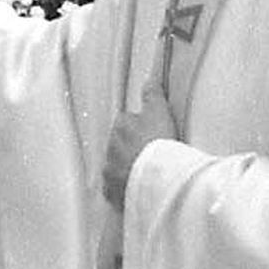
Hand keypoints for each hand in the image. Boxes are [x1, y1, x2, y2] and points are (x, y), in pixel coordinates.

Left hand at [102, 70, 177, 210]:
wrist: (157, 177)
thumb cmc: (159, 142)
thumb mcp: (159, 112)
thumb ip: (152, 94)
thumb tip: (149, 78)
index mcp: (120, 125)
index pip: (127, 123)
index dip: (140, 130)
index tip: (151, 137)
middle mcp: (109, 147)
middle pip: (120, 145)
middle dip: (131, 149)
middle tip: (150, 156)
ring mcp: (109, 170)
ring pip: (116, 166)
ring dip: (127, 168)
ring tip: (146, 174)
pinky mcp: (111, 191)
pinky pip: (115, 188)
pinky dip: (123, 188)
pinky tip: (137, 188)